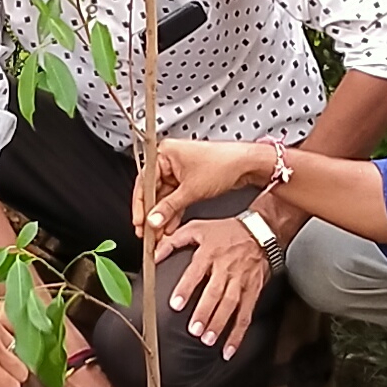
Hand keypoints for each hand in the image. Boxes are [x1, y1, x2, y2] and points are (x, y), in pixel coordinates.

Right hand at [137, 133, 270, 238]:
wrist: (247, 165)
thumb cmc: (223, 164)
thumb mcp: (191, 190)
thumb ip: (168, 208)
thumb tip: (153, 219)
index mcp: (164, 153)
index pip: (144, 182)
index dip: (140, 204)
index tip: (139, 221)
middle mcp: (169, 159)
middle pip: (153, 190)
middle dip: (153, 213)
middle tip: (147, 231)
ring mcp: (179, 170)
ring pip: (165, 196)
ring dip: (163, 215)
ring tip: (158, 233)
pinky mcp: (189, 179)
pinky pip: (175, 197)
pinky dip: (173, 211)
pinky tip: (170, 226)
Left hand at [157, 212, 273, 355]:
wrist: (261, 230)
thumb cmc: (226, 231)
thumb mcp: (198, 227)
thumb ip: (174, 241)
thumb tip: (154, 255)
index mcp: (210, 253)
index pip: (196, 272)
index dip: (185, 288)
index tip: (175, 304)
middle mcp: (226, 268)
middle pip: (215, 293)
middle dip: (205, 312)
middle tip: (194, 330)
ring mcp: (241, 281)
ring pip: (231, 305)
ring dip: (220, 324)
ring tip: (208, 340)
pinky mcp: (253, 291)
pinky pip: (246, 314)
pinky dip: (238, 333)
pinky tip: (229, 348)